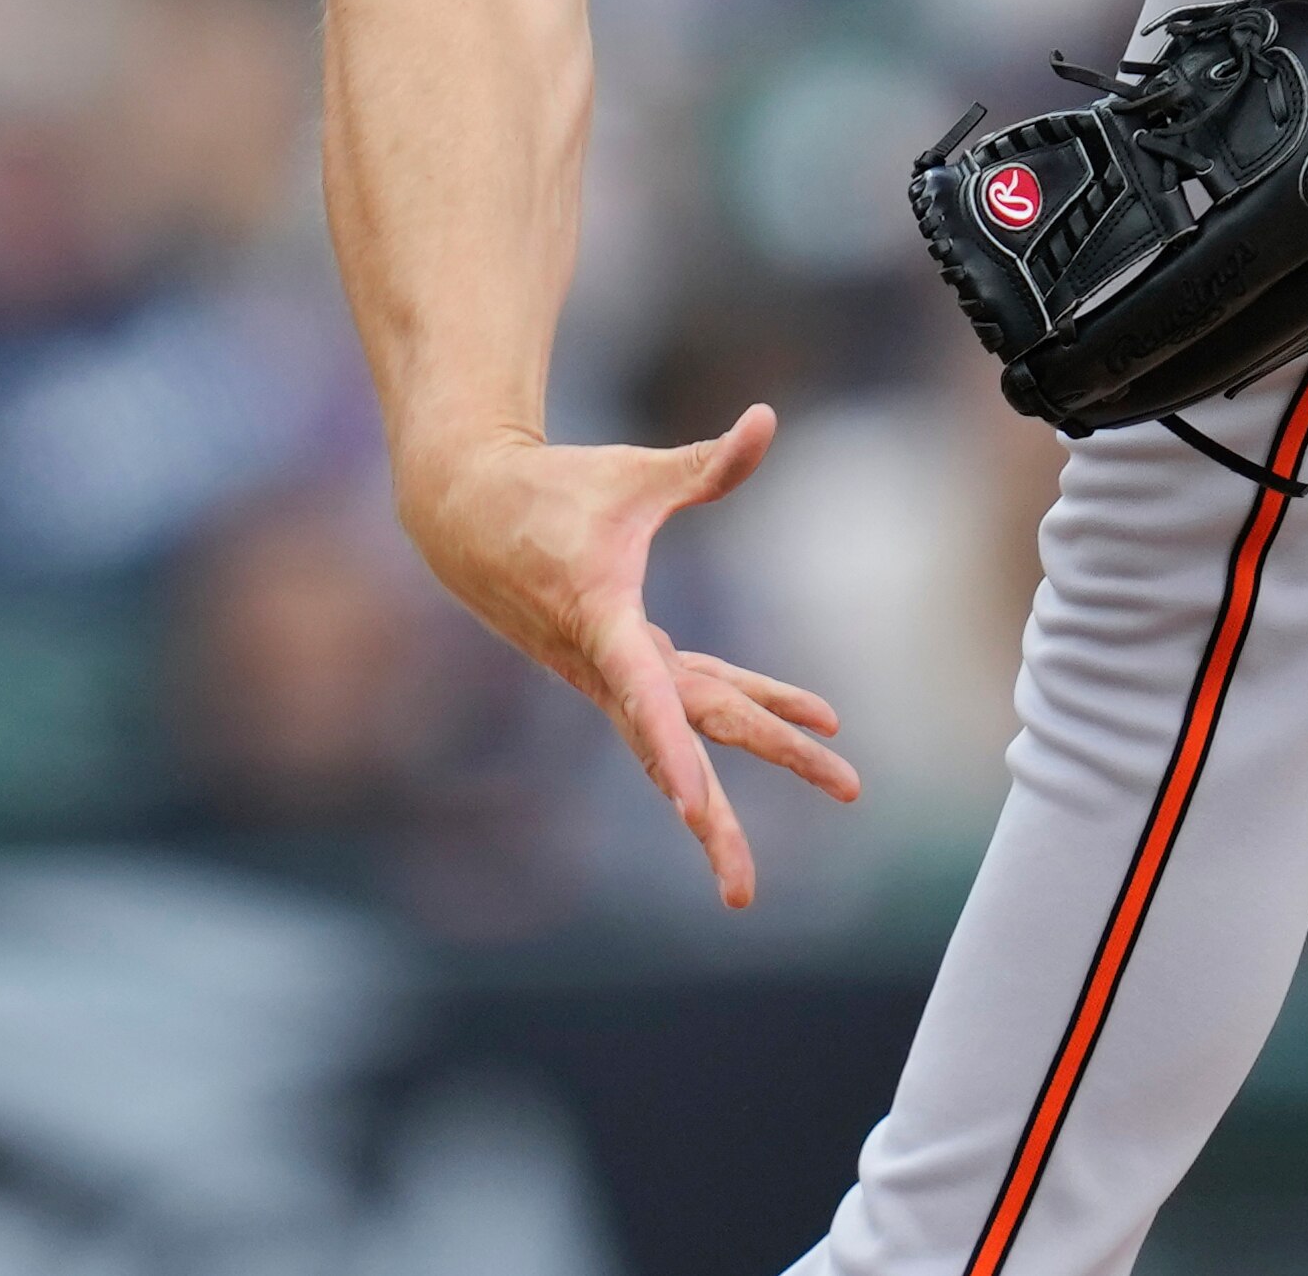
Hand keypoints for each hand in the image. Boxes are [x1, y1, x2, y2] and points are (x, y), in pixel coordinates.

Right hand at [398, 408, 856, 906]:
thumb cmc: (551, 489)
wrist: (468, 513)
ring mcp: (614, 672)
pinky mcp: (623, 662)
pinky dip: (748, 703)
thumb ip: (706, 463)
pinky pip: (693, 697)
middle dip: (713, 815)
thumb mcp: (633, 474)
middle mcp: (606, 666)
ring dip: (760, 755)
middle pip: (675, 745)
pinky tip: (805, 715)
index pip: (644, 697)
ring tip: (839, 784)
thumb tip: (766, 419)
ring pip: (691, 730)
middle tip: (742, 887)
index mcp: (601, 622)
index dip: (669, 749)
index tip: (691, 806)